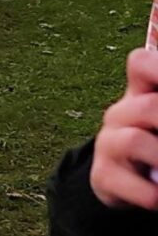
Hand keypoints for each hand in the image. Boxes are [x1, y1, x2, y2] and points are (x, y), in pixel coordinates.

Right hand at [90, 49, 157, 209]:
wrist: (123, 178)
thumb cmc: (153, 140)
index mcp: (140, 94)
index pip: (141, 64)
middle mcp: (120, 114)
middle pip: (148, 107)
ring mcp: (108, 143)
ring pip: (135, 141)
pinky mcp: (104, 174)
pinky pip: (129, 182)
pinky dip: (151, 193)